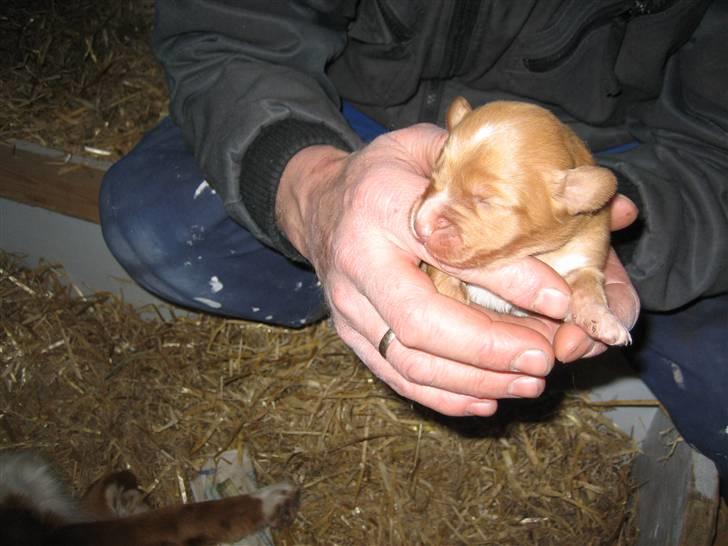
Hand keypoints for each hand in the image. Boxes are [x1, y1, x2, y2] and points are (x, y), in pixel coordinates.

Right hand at [276, 124, 595, 416]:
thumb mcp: (432, 146)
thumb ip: (506, 172)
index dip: (509, 278)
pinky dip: (444, 396)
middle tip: (546, 357)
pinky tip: (488, 399)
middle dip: (490, 347)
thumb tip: (612, 205)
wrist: (318, 203)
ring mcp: (348, 304)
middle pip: (422, 321)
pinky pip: (395, 376)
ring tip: (530, 382)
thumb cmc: (386, 173)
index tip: (561, 298)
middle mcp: (359, 258)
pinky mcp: (349, 334)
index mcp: (383, 203)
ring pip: (409, 360)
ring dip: (475, 379)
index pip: (448, 248)